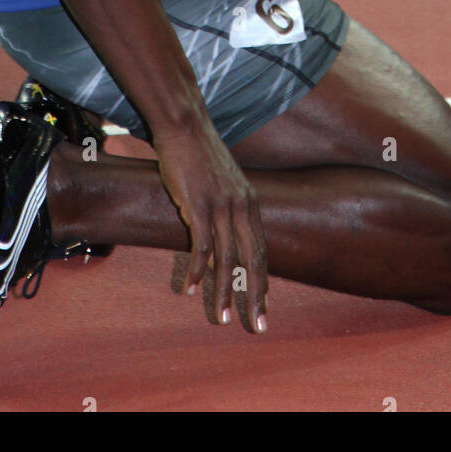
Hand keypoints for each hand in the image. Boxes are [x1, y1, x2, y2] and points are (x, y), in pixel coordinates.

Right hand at [153, 118, 267, 330]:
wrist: (186, 126)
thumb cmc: (200, 153)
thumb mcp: (225, 180)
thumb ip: (230, 204)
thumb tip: (227, 228)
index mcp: (250, 203)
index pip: (262, 250)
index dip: (263, 280)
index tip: (264, 306)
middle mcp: (241, 206)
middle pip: (253, 260)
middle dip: (256, 296)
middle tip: (257, 326)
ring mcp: (221, 206)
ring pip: (228, 259)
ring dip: (224, 292)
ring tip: (222, 319)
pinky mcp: (198, 205)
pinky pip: (201, 246)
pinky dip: (198, 271)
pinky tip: (191, 289)